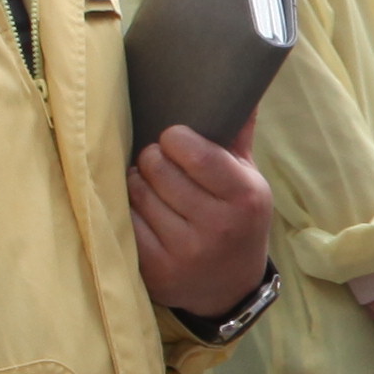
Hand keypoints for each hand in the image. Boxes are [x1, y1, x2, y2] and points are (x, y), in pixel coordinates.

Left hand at [130, 125, 274, 316]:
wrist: (231, 287)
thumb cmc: (236, 220)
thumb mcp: (248, 181)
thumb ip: (237, 137)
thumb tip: (241, 87)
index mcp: (244, 197)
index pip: (194, 152)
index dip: (174, 138)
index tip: (174, 138)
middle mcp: (217, 226)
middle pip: (158, 169)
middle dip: (152, 158)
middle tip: (158, 161)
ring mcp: (185, 252)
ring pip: (138, 193)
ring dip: (137, 182)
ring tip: (149, 184)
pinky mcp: (156, 270)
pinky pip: (126, 222)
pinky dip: (129, 211)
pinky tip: (141, 210)